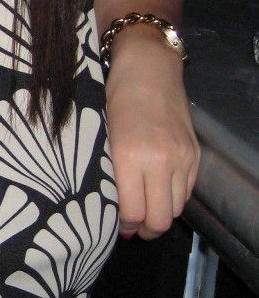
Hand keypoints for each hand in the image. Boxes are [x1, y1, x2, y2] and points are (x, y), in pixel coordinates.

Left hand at [104, 31, 199, 239]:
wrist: (148, 68)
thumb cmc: (113, 99)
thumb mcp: (103, 137)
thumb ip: (109, 173)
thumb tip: (114, 209)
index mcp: (130, 157)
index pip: (133, 212)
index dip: (124, 225)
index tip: (116, 224)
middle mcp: (161, 161)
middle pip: (159, 219)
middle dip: (144, 229)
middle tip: (132, 227)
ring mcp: (182, 158)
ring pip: (175, 209)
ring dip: (160, 215)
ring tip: (145, 210)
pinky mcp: (195, 154)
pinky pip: (186, 192)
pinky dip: (172, 198)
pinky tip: (158, 192)